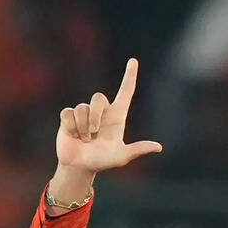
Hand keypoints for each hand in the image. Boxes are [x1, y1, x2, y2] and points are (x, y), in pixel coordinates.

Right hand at [56, 58, 162, 173]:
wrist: (79, 166)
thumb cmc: (102, 161)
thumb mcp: (121, 157)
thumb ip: (137, 150)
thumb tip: (158, 147)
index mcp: (116, 116)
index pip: (125, 92)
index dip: (129, 76)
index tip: (133, 61)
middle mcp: (101, 111)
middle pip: (98, 97)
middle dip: (94, 116)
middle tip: (93, 134)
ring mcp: (84, 113)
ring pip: (81, 108)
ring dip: (82, 127)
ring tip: (84, 140)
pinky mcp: (68, 116)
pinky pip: (68, 113)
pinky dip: (71, 127)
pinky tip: (73, 135)